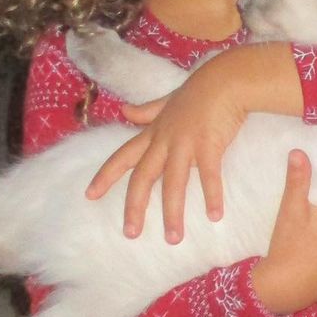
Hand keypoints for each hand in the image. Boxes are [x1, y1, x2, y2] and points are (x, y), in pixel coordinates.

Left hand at [85, 44, 302, 241]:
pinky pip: (209, 175)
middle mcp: (165, 140)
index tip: (89, 195)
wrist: (227, 79)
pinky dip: (212, 196)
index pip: (123, 156)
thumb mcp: (168, 100)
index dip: (105, 176)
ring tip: (173, 238)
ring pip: (173, 182)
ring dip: (173, 212)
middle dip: (135, 206)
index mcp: (154, 132)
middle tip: (130, 234)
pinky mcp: (209, 144)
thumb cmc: (201, 90)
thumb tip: (123, 112)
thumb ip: (147, 111)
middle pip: (143, 177)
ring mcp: (186, 143)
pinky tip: (215, 216)